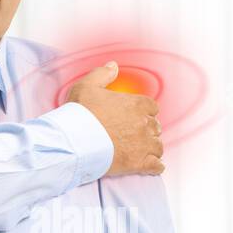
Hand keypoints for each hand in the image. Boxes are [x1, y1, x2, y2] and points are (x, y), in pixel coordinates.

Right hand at [65, 61, 163, 176]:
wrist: (74, 141)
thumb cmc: (80, 114)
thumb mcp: (87, 86)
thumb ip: (103, 74)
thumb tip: (113, 65)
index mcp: (137, 104)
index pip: (152, 107)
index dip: (144, 112)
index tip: (134, 117)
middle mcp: (145, 123)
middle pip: (155, 127)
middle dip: (146, 130)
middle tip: (133, 135)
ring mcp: (144, 144)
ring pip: (158, 146)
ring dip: (151, 148)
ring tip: (140, 151)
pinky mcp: (139, 163)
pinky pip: (156, 166)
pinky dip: (155, 166)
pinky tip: (151, 166)